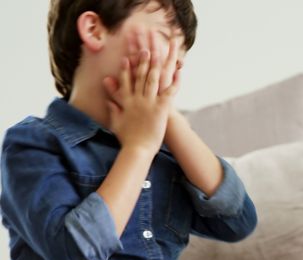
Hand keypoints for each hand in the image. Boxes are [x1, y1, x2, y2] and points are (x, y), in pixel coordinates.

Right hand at [103, 31, 180, 153]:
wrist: (137, 150)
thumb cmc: (128, 140)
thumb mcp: (117, 123)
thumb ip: (113, 110)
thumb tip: (109, 102)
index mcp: (126, 103)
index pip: (125, 82)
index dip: (125, 70)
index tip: (126, 59)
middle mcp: (137, 100)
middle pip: (139, 77)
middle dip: (142, 62)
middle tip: (145, 50)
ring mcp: (149, 103)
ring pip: (152, 80)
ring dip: (155, 66)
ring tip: (158, 54)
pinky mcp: (160, 109)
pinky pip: (169, 92)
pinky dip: (174, 82)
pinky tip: (178, 73)